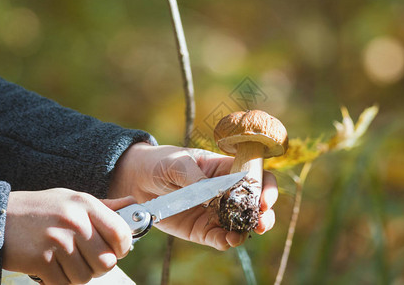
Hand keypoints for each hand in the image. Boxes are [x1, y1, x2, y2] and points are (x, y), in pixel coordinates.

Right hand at [2, 188, 133, 284]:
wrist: (1, 215)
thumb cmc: (44, 208)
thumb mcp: (74, 200)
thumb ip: (106, 206)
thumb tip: (134, 205)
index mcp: (86, 204)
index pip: (120, 233)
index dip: (123, 247)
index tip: (117, 250)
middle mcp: (74, 222)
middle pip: (106, 261)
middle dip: (101, 265)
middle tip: (90, 259)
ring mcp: (57, 242)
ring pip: (86, 276)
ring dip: (80, 274)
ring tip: (69, 260)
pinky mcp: (40, 260)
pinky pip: (64, 284)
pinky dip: (62, 281)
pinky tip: (55, 267)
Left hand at [109, 144, 277, 250]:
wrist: (137, 180)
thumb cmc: (161, 162)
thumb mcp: (177, 162)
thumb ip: (194, 176)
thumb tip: (210, 193)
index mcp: (226, 169)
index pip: (255, 176)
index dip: (265, 187)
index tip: (264, 199)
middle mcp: (226, 193)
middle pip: (254, 204)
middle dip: (263, 214)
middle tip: (261, 222)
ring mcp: (215, 212)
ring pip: (240, 225)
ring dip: (246, 231)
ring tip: (242, 234)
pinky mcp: (201, 229)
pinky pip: (218, 237)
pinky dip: (226, 241)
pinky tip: (228, 241)